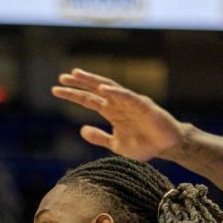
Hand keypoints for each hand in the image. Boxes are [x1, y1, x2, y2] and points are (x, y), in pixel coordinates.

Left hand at [51, 68, 184, 160]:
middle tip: (62, 77)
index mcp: (112, 112)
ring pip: (109, 88)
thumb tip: (81, 130)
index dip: (73, 95)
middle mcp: (119, 104)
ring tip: (77, 74)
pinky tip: (103, 88)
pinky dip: (116, 92)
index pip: (88, 100)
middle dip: (79, 83)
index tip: (56, 90)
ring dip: (93, 81)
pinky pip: (128, 97)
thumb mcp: (116, 144)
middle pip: (95, 90)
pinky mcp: (144, 106)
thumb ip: (99, 137)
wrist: (167, 147)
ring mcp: (131, 103)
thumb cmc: (144, 145)